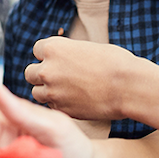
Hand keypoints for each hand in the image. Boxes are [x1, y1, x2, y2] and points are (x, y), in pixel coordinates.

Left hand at [25, 37, 140, 119]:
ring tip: (67, 91)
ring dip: (47, 91)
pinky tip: (76, 101)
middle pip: (30, 73)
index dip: (48, 55)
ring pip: (36, 92)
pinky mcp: (61, 110)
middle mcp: (48, 69)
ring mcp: (52, 92)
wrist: (128, 86)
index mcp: (54, 48)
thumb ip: (68, 54)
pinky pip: (51, 107)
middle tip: (59, 77)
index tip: (59, 60)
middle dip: (42, 75)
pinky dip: (59, 105)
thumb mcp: (87, 48)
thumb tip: (62, 59)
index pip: (37, 50)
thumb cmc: (115, 63)